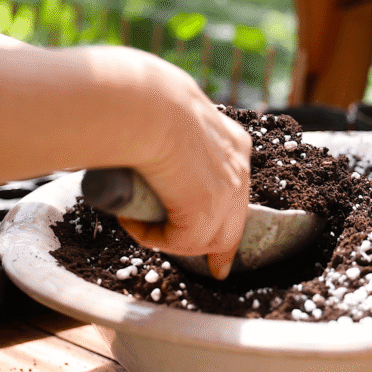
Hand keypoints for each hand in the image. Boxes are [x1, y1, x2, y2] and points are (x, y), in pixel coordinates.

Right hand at [83, 47, 251, 278]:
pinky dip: (150, 236)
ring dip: (170, 237)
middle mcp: (239, 169)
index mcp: (234, 143)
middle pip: (235, 222)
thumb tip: (144, 149)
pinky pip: (178, 242)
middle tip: (217, 269)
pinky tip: (132, 220)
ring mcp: (227, 193)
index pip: (237, 188)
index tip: (225, 233)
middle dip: (222, 249)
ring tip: (138, 222)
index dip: (229, 213)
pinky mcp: (206, 212)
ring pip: (205, 237)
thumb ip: (169, 139)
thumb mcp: (170, 120)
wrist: (148, 105)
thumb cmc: (146, 102)